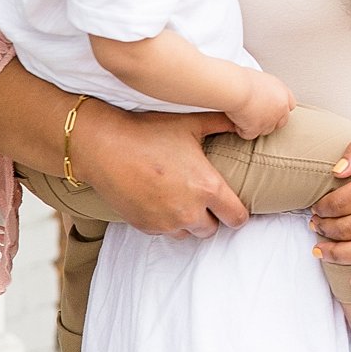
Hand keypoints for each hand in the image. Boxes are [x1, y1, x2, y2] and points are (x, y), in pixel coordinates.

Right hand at [75, 104, 249, 238]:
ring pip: (188, 233)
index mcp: (207, 187)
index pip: (237, 217)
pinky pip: (165, 231)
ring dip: (189, 220)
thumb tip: (245, 119)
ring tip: (181, 197)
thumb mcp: (192, 122)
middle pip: (212, 229)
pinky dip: (167, 220)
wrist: (105, 146)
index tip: (233, 203)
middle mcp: (189, 211)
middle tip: (204, 196)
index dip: (238, 212)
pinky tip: (160, 198)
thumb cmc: (149, 130)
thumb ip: (223, 123)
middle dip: (212, 216)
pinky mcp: (145, 227)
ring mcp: (165, 222)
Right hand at [225, 72, 294, 138]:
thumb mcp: (261, 80)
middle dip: (269, 121)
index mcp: (283, 92)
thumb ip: (267, 91)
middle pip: (281, 122)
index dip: (278, 109)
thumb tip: (261, 95)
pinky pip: (249, 134)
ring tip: (242, 113)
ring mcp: (270, 120)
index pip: (289, 105)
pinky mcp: (257, 130)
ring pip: (265, 130)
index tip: (269, 108)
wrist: (236, 87)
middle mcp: (280, 107)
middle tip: (255, 116)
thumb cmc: (243, 79)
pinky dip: (241, 129)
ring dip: (254, 125)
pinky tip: (236, 118)